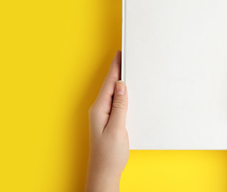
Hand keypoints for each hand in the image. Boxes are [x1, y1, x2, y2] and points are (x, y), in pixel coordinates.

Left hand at [85, 51, 128, 191]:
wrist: (104, 173)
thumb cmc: (109, 154)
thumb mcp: (117, 128)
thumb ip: (119, 106)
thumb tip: (120, 85)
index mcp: (99, 109)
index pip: (109, 84)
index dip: (115, 68)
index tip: (120, 54)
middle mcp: (99, 110)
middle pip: (109, 85)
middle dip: (117, 71)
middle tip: (126, 57)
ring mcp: (103, 115)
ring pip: (112, 93)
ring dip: (119, 81)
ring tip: (127, 69)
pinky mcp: (108, 121)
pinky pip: (115, 101)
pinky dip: (121, 93)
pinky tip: (126, 92)